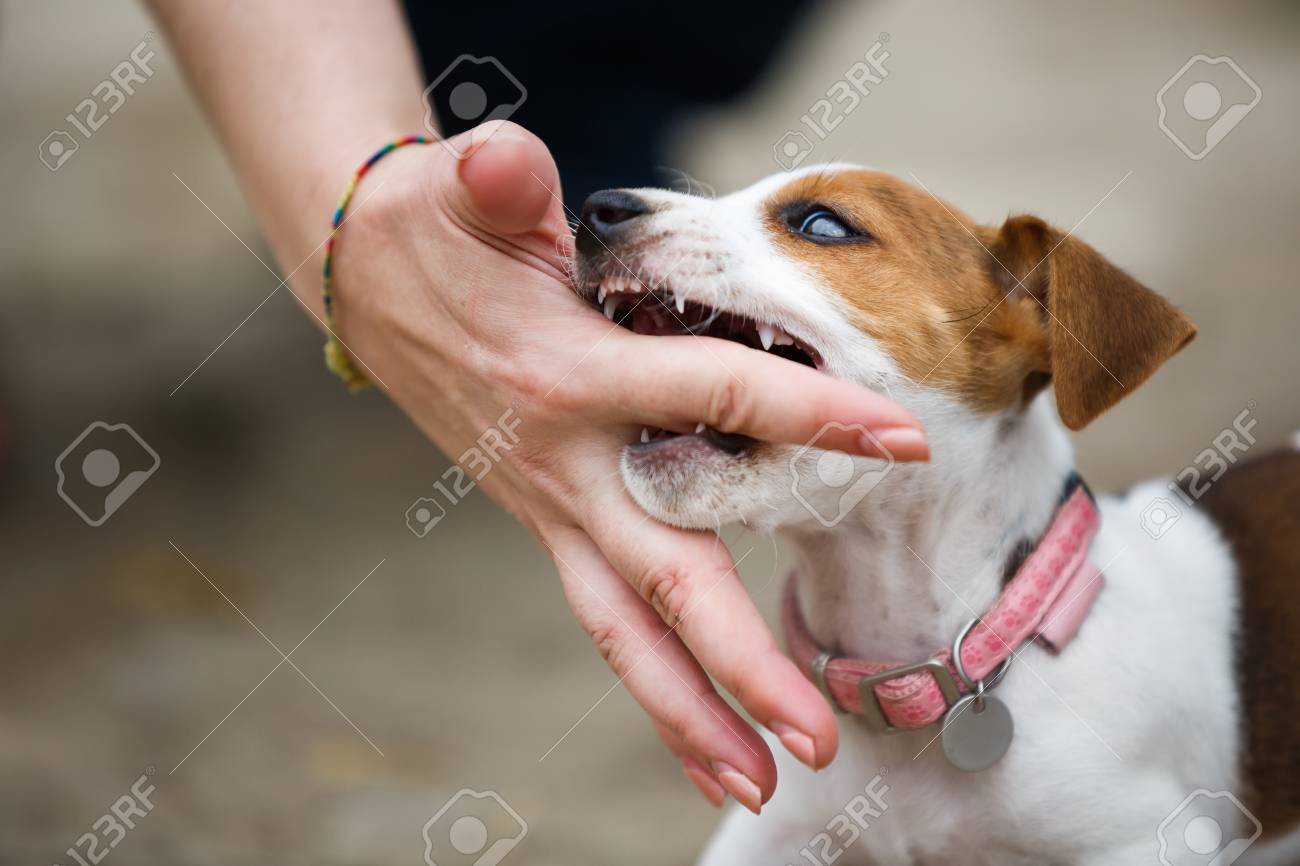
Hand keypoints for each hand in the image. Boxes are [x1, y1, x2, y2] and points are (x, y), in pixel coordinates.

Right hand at [328, 121, 927, 811]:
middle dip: (739, 661)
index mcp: (568, 377)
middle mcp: (566, 463)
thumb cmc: (434, 229)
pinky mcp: (556, 521)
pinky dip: (658, 684)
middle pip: (663, 575)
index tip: (900, 440)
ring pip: (625, 629)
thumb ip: (492, 182)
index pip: (711, 395)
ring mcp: (556, 505)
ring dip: (690, 715)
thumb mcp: (458, 189)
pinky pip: (610, 617)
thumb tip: (509, 164)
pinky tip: (703, 738)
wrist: (371, 281)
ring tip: (758, 785)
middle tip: (813, 740)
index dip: (807, 415)